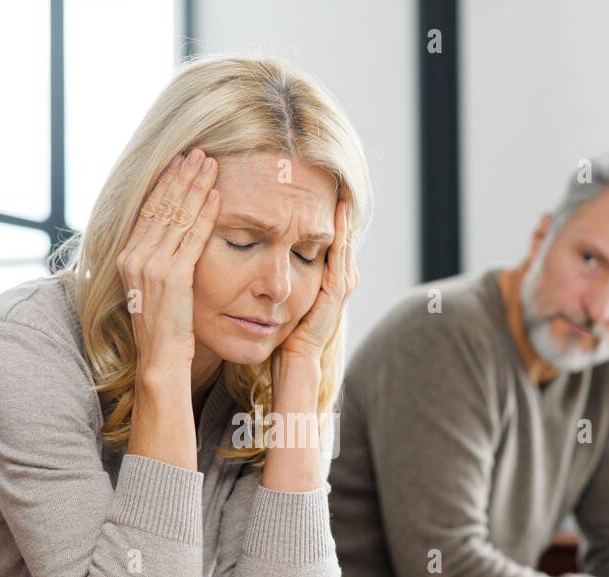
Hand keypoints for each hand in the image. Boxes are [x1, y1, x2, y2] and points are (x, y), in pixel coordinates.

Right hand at [115, 148, 220, 381]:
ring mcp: (151, 266)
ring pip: (177, 215)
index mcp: (128, 257)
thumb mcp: (152, 289)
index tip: (179, 162)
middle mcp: (135, 257)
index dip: (165, 184)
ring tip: (211, 164)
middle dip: (182, 176)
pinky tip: (217, 195)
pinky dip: (206, 213)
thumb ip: (157, 263)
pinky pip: (193, 236)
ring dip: (196, 186)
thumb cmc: (163, 329)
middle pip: (161, 205)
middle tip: (199, 152)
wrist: (159, 359)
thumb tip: (168, 240)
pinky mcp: (172, 276)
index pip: (148, 210)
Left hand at [277, 194, 357, 363]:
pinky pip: (340, 259)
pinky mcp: (334, 295)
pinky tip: (339, 220)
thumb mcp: (284, 298)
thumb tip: (264, 254)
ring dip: (345, 221)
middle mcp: (337, 282)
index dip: (329, 219)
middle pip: (342, 240)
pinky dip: (342, 239)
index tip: (323, 193)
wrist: (294, 362)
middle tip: (341, 184)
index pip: (330, 242)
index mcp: (326, 280)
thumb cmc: (285, 334)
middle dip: (342, 214)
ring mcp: (339, 288)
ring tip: (343, 195)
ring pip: (344, 246)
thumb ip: (282, 277)